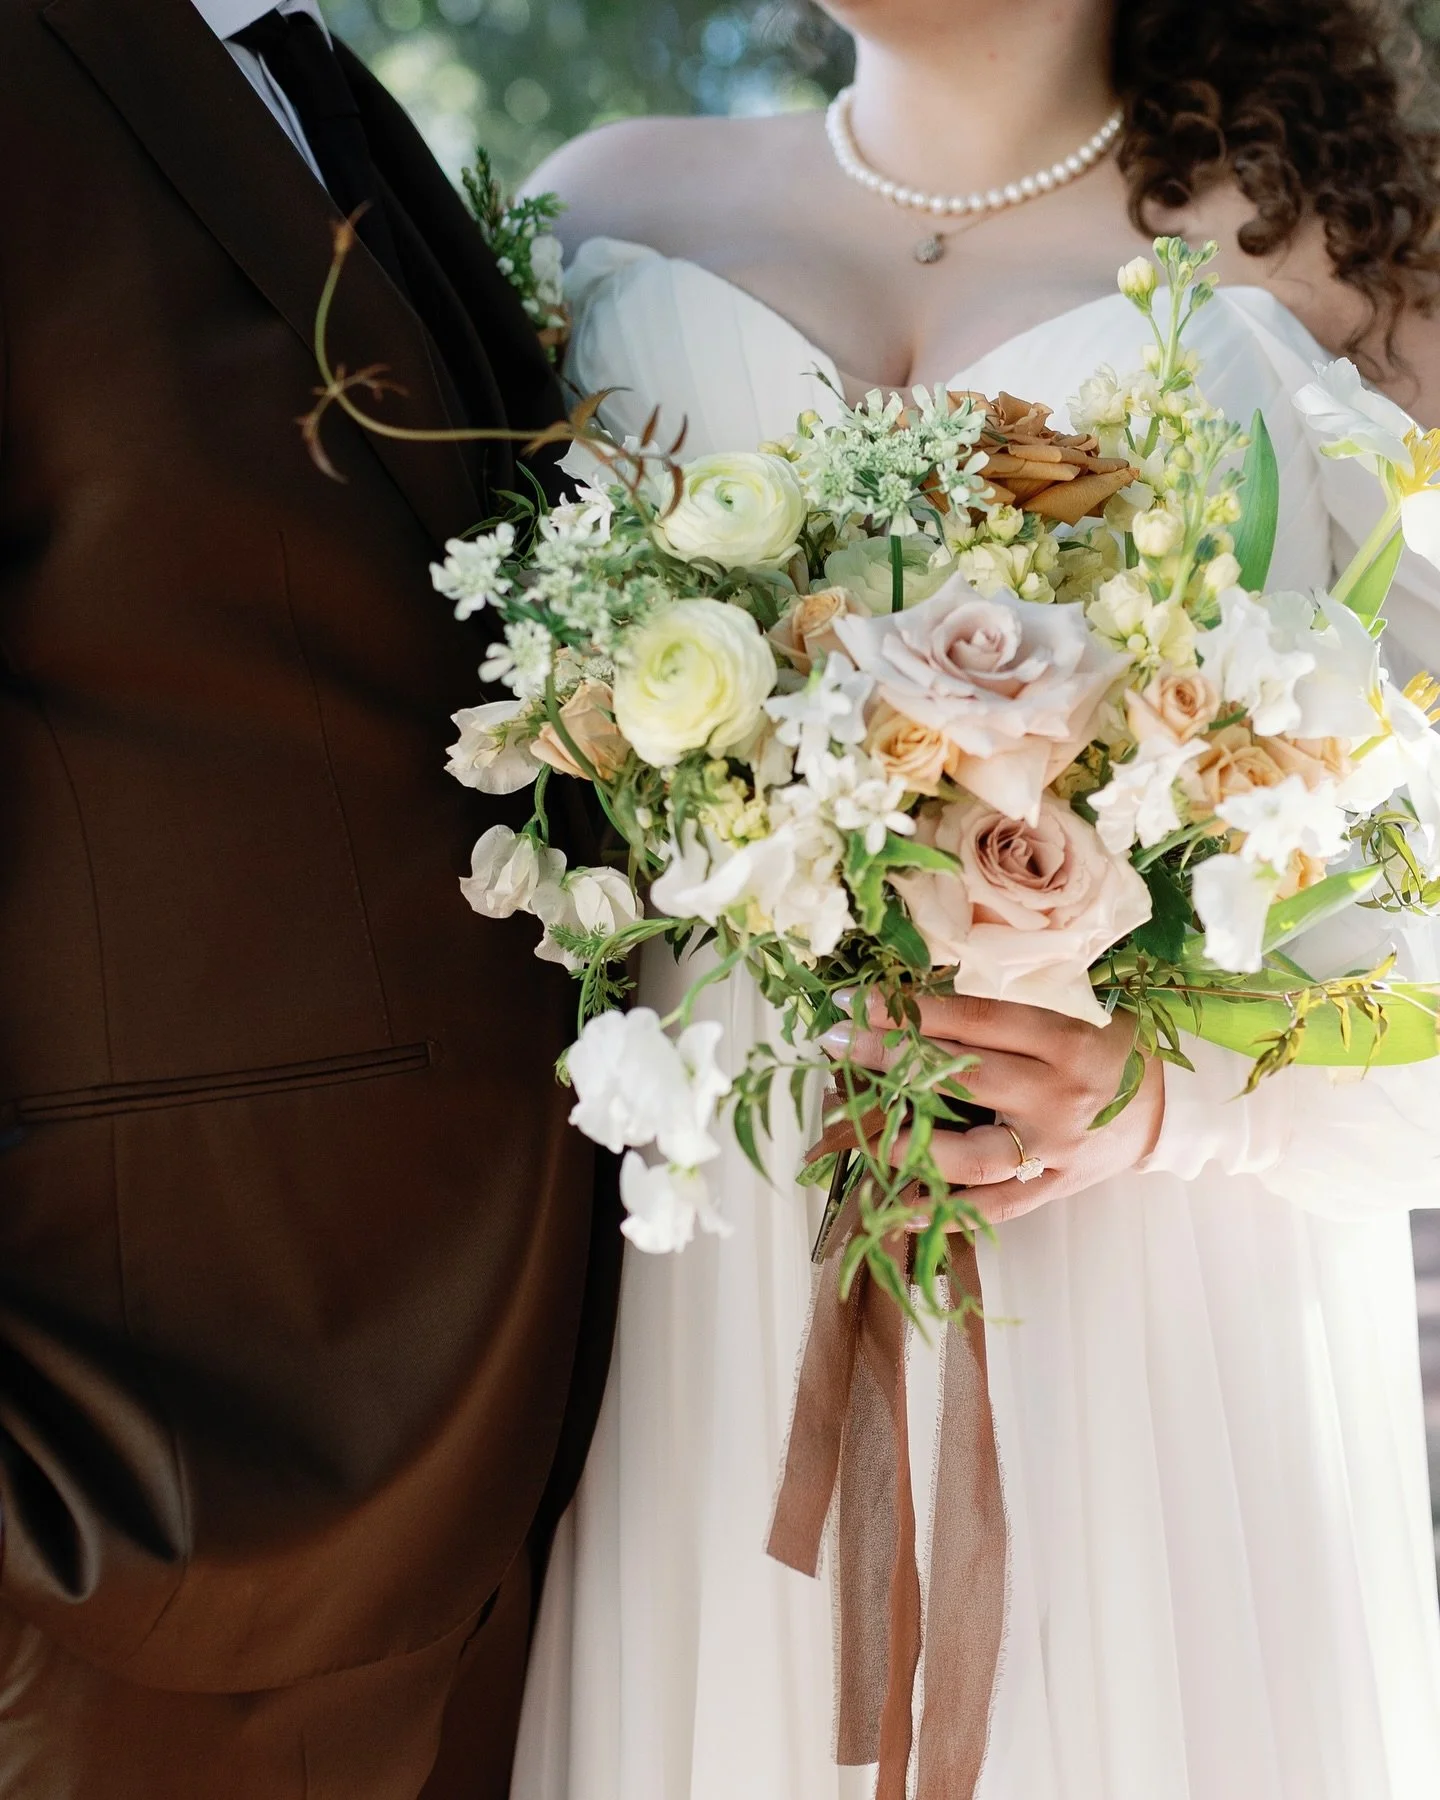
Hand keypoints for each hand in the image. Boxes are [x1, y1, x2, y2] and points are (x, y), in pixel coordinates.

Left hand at [822, 991, 1165, 1223]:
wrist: (1171, 1108)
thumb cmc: (1110, 1049)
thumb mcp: (1070, 1015)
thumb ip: (1004, 1018)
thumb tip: (914, 1010)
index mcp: (1066, 1041)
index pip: (976, 1023)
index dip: (912, 1011)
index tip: (855, 1001)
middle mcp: (1058, 1097)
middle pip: (964, 1078)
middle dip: (892, 1059)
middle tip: (838, 1045)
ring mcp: (1054, 1151)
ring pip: (972, 1153)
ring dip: (908, 1142)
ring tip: (855, 1127)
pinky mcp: (1053, 1189)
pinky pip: (993, 1207)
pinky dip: (943, 1211)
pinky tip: (894, 1209)